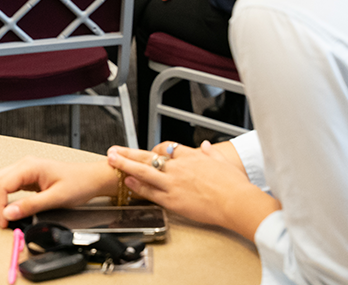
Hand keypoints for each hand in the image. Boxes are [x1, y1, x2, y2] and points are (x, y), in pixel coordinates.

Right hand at [0, 157, 118, 228]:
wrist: (91, 178)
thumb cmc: (78, 183)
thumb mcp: (56, 198)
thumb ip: (31, 205)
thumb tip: (9, 213)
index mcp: (30, 167)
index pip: (3, 184)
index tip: (2, 221)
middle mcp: (24, 166)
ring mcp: (24, 171)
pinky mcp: (26, 178)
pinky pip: (4, 185)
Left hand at [107, 141, 278, 239]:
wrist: (236, 202)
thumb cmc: (234, 185)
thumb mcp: (224, 162)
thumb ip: (212, 153)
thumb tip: (205, 146)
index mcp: (192, 156)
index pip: (167, 148)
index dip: (156, 150)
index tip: (150, 151)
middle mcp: (179, 167)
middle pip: (149, 155)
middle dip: (129, 152)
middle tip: (115, 149)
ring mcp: (174, 183)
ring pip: (144, 171)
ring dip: (125, 164)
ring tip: (111, 160)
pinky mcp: (173, 200)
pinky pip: (150, 191)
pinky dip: (137, 186)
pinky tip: (126, 181)